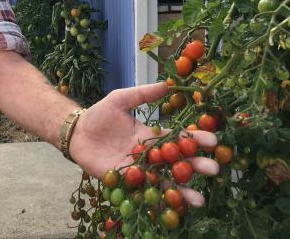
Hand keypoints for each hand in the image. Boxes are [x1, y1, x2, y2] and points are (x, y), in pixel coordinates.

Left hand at [68, 82, 218, 206]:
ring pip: (161, 181)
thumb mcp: (121, 99)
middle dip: (194, 167)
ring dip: (180, 191)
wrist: (76, 131)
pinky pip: (141, 189)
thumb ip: (143, 94)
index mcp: (149, 136)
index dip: (194, 140)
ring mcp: (136, 169)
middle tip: (214, 169)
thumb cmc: (99, 114)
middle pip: (174, 163)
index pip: (176, 139)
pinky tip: (169, 206)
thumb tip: (167, 84)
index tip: (213, 141)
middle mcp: (147, 155)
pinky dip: (155, 197)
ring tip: (198, 199)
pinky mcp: (123, 180)